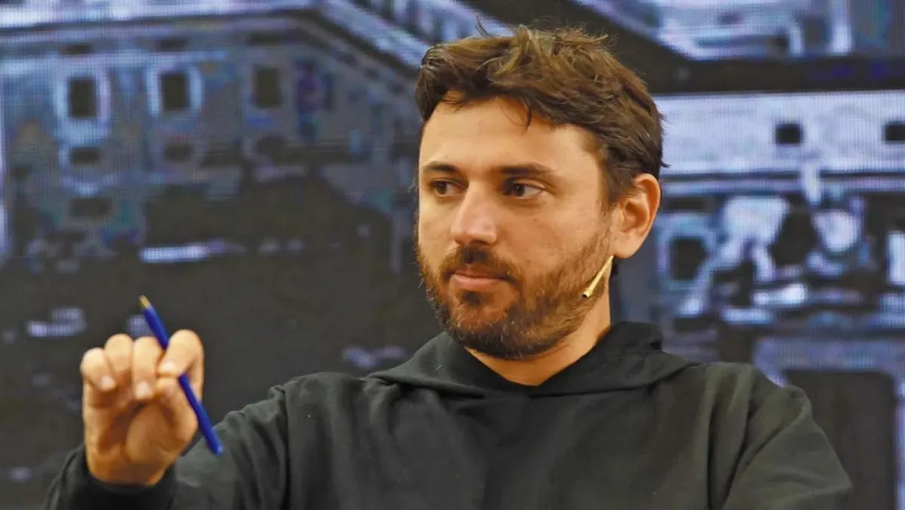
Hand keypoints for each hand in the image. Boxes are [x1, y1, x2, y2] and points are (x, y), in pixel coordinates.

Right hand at [79, 330, 204, 485]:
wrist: (127, 463)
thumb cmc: (160, 441)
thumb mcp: (178, 430)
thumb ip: (176, 404)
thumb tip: (166, 381)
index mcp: (183, 370)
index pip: (184, 342)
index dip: (178, 352)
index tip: (169, 373)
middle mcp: (154, 362)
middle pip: (149, 344)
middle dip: (145, 369)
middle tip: (144, 397)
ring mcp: (125, 366)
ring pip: (120, 344)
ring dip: (122, 366)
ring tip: (127, 397)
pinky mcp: (98, 376)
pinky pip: (93, 358)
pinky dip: (98, 369)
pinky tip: (106, 389)